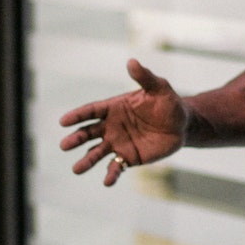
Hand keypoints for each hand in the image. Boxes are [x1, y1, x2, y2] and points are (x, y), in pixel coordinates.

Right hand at [58, 59, 186, 185]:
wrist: (182, 125)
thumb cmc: (168, 103)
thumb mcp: (159, 88)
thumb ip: (144, 77)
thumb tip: (131, 62)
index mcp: (114, 108)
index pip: (91, 111)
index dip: (77, 116)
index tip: (63, 121)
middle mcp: (111, 126)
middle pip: (88, 133)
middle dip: (76, 139)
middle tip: (65, 146)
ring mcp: (118, 143)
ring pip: (97, 152)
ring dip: (86, 161)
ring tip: (76, 169)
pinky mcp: (128, 157)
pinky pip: (116, 167)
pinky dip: (111, 175)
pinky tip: (107, 182)